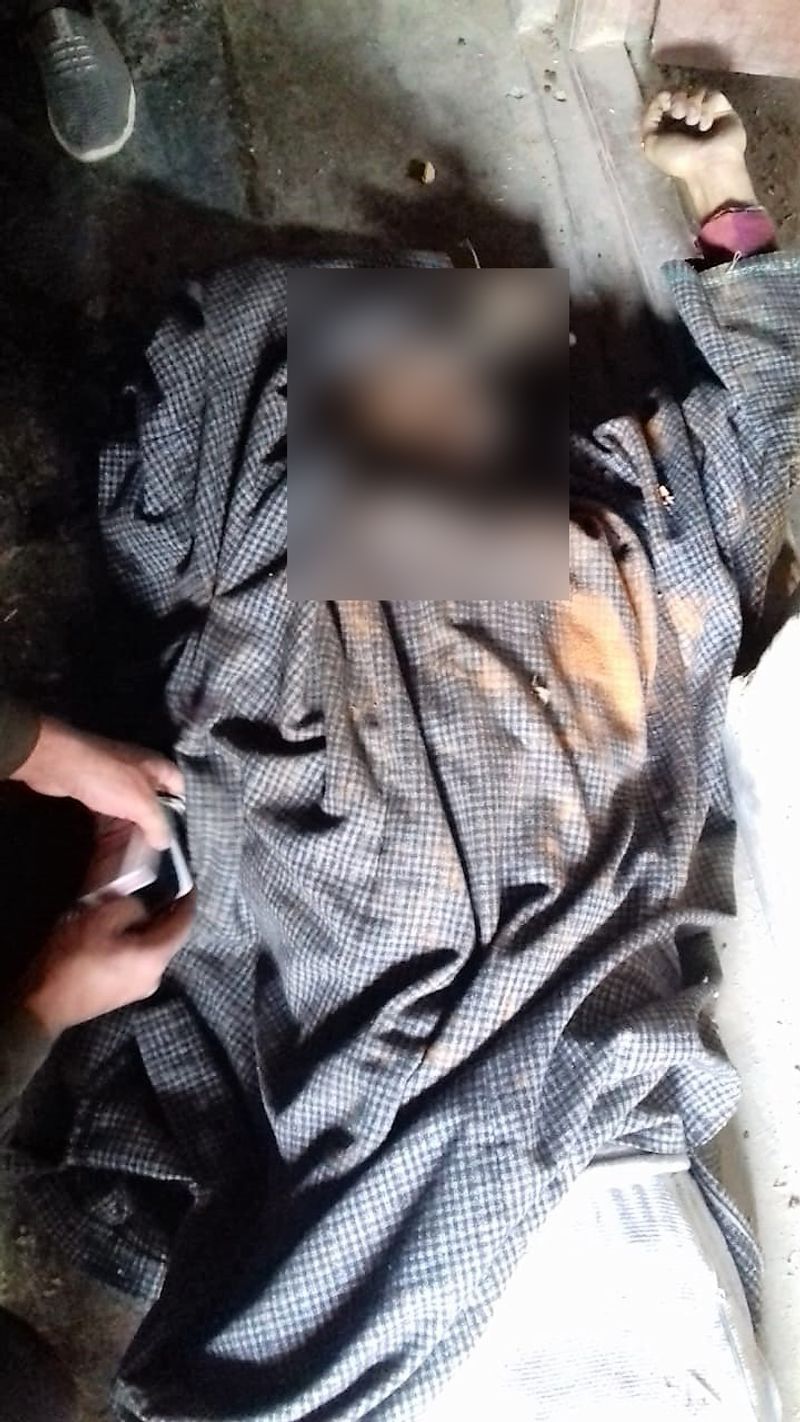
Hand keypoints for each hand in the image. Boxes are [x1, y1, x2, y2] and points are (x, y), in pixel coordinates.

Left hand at [10, 717, 182, 849]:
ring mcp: (115, 781)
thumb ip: (158, 825)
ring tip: (128, 860)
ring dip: (127, 834)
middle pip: (150, 805)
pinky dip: (109, 831)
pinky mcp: (94, 789)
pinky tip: (107, 850)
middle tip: (148, 854)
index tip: (172, 834)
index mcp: (157, 768)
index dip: (178, 810)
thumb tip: (164, 842)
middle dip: (148, 830)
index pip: (178, 788)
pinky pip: (108, 815)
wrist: (61, 764)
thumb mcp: (142, 804)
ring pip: (127, 812)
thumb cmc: (109, 779)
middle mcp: (138, 772)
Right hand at [23, 893, 195, 1036]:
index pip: (185, 922)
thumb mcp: (100, 919)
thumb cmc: (73, 959)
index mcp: (155, 957)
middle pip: (169, 936)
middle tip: (151, 889)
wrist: (45, 1004)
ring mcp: (141, 987)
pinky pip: (139, 960)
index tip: (185, 881)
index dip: (187, 899)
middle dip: (162, 911)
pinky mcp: (125, 993)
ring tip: (129, 908)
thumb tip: (141, 906)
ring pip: (152, 948)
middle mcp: (156, 975)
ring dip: (145, 927)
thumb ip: (130, 906)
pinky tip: (117, 933)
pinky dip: (135, 943)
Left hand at [642, 89, 755, 222]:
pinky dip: (707, 108)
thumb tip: (659, 101)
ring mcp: (706, 114)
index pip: (665, 101)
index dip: (662, 97)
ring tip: (693, 121)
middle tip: (679, 113)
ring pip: (697, 91)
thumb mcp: (651, 145)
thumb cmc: (679, 160)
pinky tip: (705, 125)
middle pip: (681, 92)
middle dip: (678, 99)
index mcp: (669, 127)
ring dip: (692, 104)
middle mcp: (687, 120)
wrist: (708, 165)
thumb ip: (648, 122)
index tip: (665, 100)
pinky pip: (714, 96)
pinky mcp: (724, 110)